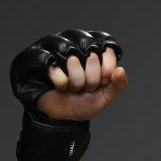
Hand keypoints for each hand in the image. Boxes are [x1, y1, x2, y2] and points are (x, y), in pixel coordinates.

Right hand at [11, 29, 126, 121]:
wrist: (61, 116)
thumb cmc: (83, 102)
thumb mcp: (105, 97)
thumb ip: (118, 85)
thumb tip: (121, 70)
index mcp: (96, 50)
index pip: (108, 48)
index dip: (107, 68)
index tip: (103, 81)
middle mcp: (77, 44)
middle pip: (92, 54)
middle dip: (92, 79)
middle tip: (86, 87)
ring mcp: (58, 48)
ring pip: (73, 58)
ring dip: (76, 80)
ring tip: (73, 87)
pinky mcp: (40, 56)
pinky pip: (55, 66)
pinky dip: (60, 82)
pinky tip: (60, 86)